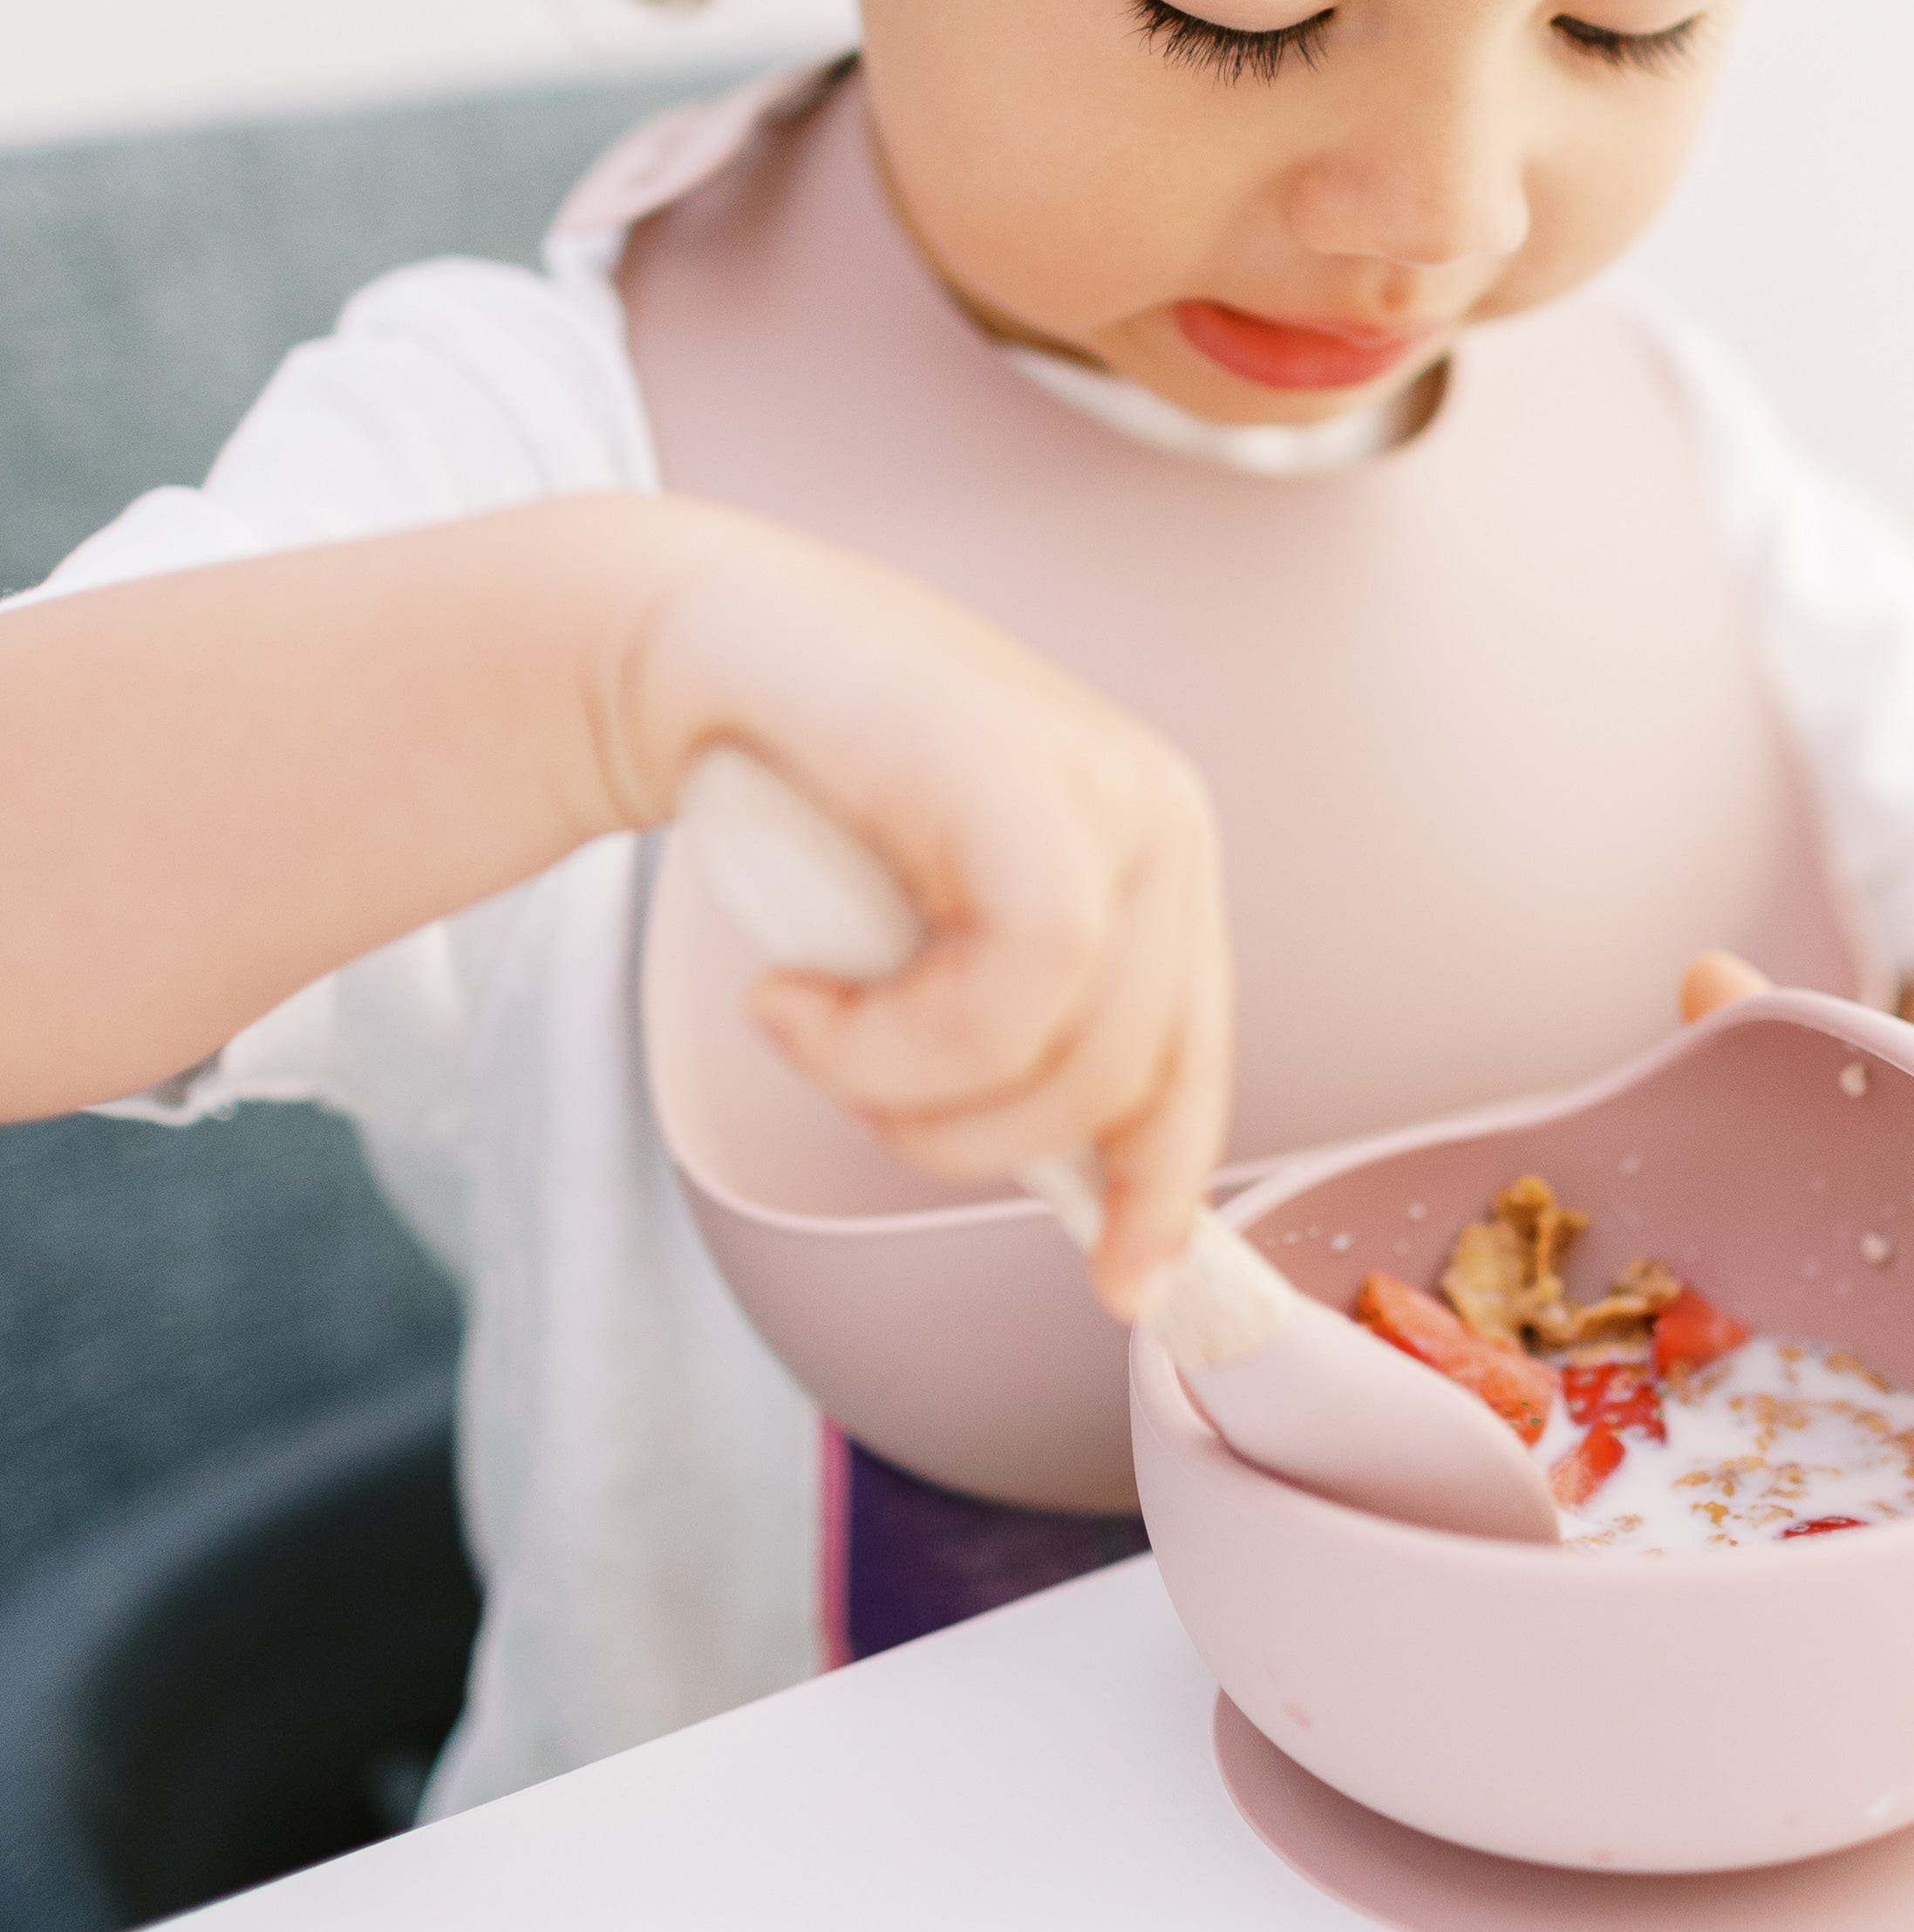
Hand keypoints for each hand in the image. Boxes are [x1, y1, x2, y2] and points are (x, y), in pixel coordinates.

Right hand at [613, 505, 1233, 1314]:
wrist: (703, 648)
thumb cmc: (814, 797)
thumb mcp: (939, 937)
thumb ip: (1014, 1029)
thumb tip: (1092, 1199)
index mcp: (1157, 862)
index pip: (1192, 1067)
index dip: (1159, 1189)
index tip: (1122, 1283)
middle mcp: (1161, 820)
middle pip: (1124, 1089)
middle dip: (968, 1138)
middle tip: (844, 1077)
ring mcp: (1108, 792)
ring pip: (1063, 1061)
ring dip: (901, 1090)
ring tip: (804, 1018)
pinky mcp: (1029, 784)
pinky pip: (1004, 1000)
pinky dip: (883, 1041)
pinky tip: (797, 997)